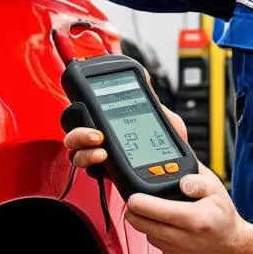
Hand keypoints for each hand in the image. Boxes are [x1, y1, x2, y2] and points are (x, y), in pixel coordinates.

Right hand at [63, 79, 187, 170]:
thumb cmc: (169, 147)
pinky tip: (103, 158)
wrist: (179, 171)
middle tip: (96, 134)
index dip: (78, 103)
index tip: (84, 101)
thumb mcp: (165, 119)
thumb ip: (152, 101)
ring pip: (75, 151)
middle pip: (72, 131)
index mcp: (110, 121)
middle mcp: (101, 138)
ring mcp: (101, 156)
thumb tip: (145, 79)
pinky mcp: (107, 174)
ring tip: (100, 150)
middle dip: (77, 131)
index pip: (85, 110)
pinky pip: (88, 170)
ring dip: (82, 148)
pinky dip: (91, 163)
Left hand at [124, 165, 248, 253]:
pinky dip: (156, 233)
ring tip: (154, 211)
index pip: (146, 208)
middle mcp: (183, 238)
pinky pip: (157, 244)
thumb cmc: (224, 215)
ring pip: (146, 234)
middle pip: (139, 223)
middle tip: (137, 200)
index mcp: (192, 218)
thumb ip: (195, 177)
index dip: (135, 199)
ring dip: (145, 222)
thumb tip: (179, 176)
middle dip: (133, 210)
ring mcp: (179, 251)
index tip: (134, 194)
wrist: (235, 244)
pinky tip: (165, 224)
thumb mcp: (215, 188)